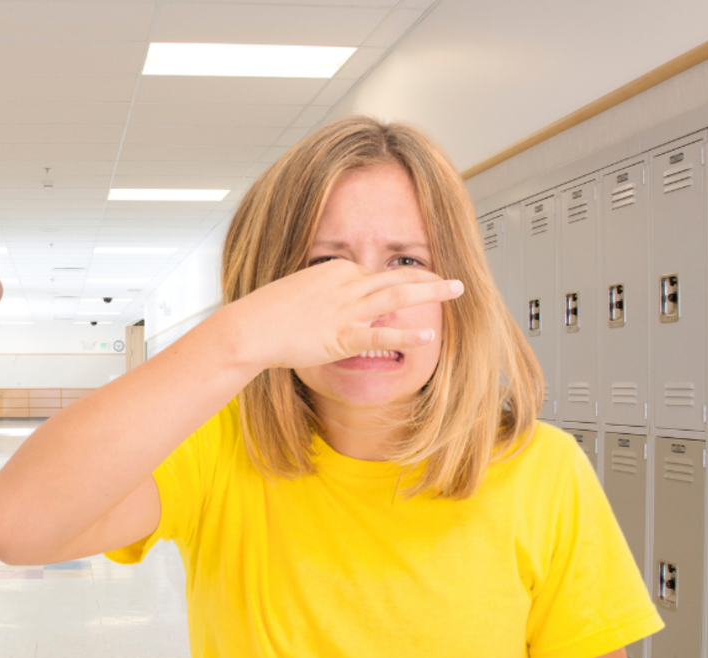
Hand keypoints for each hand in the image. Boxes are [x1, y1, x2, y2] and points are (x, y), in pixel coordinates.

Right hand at [219, 258, 463, 371]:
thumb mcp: (298, 293)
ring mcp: (347, 309)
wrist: (250, 327)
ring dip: (432, 293)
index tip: (417, 286)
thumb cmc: (266, 313)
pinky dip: (406, 334)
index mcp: (336, 271)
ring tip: (457, 292)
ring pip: (398, 296)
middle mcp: (346, 284)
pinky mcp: (342, 335)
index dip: (399, 282)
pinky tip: (427, 335)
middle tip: (455, 279)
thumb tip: (335, 307)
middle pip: (397, 277)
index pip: (374, 275)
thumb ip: (323, 295)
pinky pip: (381, 334)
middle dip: (430, 277)